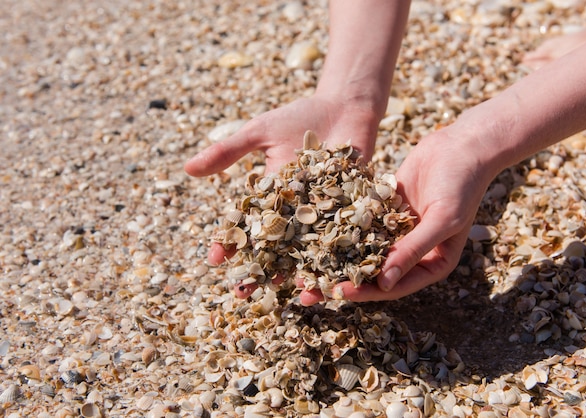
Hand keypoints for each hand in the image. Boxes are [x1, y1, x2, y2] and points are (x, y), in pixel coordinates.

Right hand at [189, 94, 379, 297]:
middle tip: (244, 293)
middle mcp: (295, 211)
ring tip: (288, 291)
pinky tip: (331, 275)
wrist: (345, 106)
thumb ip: (228, 151)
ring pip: (308, 249)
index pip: (246, 224)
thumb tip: (187, 169)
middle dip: (259, 269)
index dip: (230, 241)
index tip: (214, 259)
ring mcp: (324, 214)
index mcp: (271, 196)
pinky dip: (338, 256)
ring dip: (298, 271)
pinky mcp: (352, 212)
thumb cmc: (301, 116)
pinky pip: (345, 238)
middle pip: (275, 246)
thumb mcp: (260, 132)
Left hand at [300, 127, 494, 304]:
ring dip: (333, 257)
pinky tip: (312, 231)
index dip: (364, 291)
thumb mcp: (442, 220)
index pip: (392, 285)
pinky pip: (359, 223)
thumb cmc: (462, 186)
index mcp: (430, 265)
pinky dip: (339, 228)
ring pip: (360, 249)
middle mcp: (410, 252)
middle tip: (306, 290)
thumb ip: (414, 250)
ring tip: (301, 266)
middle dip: (339, 280)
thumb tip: (385, 283)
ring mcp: (395, 231)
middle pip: (370, 273)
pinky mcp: (384, 210)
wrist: (463, 145)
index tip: (335, 291)